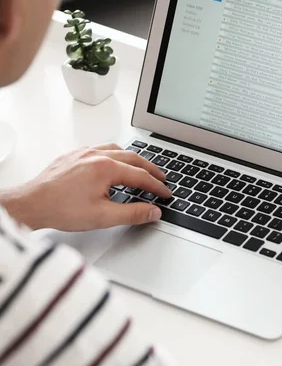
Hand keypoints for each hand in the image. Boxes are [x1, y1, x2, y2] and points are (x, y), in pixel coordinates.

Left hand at [0, 144, 172, 230]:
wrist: (31, 204)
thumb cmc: (60, 209)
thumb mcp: (103, 217)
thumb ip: (133, 213)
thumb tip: (153, 211)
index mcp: (106, 168)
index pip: (141, 176)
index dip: (157, 187)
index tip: (166, 194)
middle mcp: (97, 155)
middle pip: (134, 159)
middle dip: (151, 170)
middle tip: (161, 179)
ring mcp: (84, 153)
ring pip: (118, 150)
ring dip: (134, 160)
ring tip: (142, 169)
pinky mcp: (74, 155)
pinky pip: (101, 148)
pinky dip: (116, 155)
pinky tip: (114, 162)